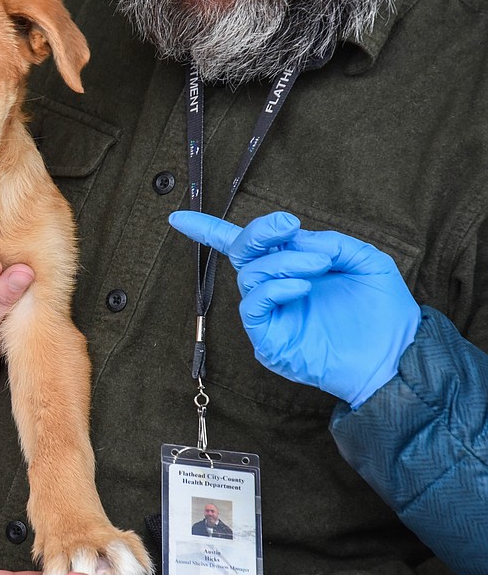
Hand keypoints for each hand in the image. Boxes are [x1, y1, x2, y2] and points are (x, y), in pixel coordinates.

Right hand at [168, 210, 421, 406]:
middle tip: (289, 226)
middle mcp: (273, 289)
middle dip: (258, 233)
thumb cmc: (383, 312)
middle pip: (241, 254)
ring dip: (282, 262)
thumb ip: (331, 242)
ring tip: (318, 266)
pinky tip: (301, 288)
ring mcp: (269, 314)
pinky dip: (274, 288)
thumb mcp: (365, 261)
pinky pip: (253, 306)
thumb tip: (295, 237)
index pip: (241, 246)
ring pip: (250, 276)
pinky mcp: (268, 338)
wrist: (395, 357)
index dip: (208, 230)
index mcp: (290, 268)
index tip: (179, 217)